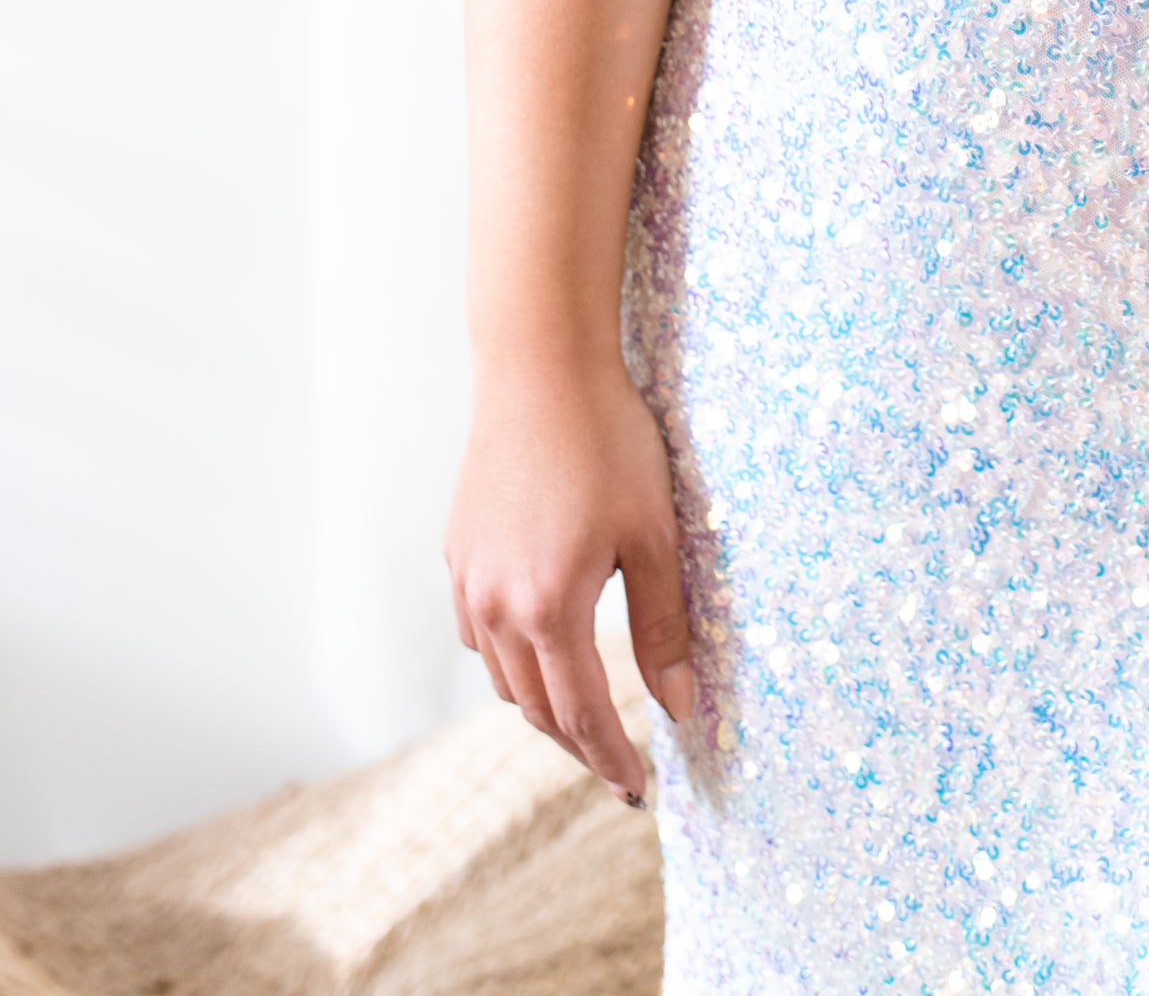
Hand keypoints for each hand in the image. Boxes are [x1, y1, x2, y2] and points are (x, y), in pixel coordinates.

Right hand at [445, 355, 694, 803]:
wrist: (540, 368)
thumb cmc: (609, 443)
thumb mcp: (655, 535)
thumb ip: (664, 628)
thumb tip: (680, 708)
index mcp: (549, 610)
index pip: (583, 715)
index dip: (613, 759)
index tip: (640, 791)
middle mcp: (496, 609)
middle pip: (537, 708)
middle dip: (580, 744)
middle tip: (618, 766)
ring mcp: (468, 582)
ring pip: (503, 676)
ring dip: (543, 704)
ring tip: (586, 714)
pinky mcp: (457, 554)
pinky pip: (480, 634)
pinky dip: (512, 660)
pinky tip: (541, 648)